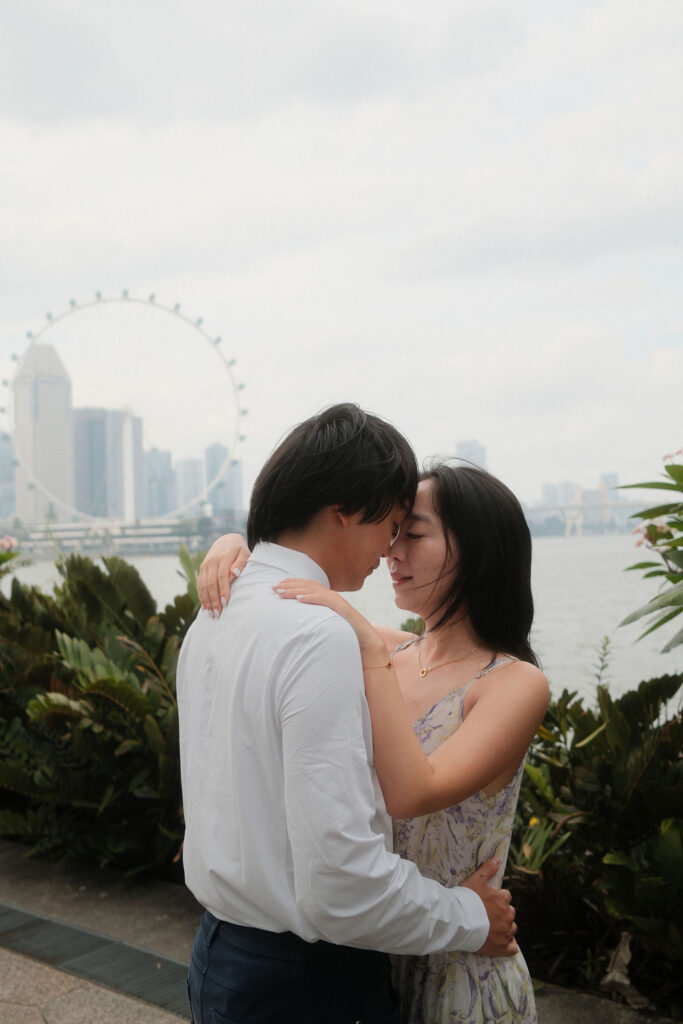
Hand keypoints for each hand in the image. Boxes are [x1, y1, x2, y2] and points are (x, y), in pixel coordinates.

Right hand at [198, 534, 250, 614]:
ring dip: (207, 601)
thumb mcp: (244, 553)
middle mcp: (211, 561)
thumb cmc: (239, 550)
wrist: (226, 541)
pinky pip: (200, 584)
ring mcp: (205, 565)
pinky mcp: (201, 569)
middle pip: (211, 583)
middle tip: (218, 613)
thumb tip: (235, 573)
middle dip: (214, 599)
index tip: (226, 602)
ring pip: (203, 585)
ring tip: (212, 613)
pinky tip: (205, 607)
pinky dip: (202, 596)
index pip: (222, 576)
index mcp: (223, 557)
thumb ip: (241, 562)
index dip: (223, 590)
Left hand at [273, 579, 387, 661]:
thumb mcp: (325, 625)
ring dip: (296, 590)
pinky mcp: (343, 609)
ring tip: (282, 593)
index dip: (292, 584)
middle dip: (290, 585)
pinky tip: (299, 600)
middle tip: (273, 588)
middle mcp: (332, 597)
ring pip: (314, 591)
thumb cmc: (345, 636)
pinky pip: (325, 601)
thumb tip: (296, 623)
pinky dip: (311, 598)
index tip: (276, 586)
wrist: (367, 643)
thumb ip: (314, 620)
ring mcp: (338, 602)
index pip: (307, 586)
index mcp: (327, 599)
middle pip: (308, 586)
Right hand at [461, 858, 517, 956]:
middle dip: (502, 913)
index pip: (505, 897)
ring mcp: (506, 932)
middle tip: (488, 915)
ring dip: (505, 927)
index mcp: (503, 899)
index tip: (487, 901)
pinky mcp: (502, 947)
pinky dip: (509, 945)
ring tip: (492, 928)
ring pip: (512, 928)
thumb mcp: (476, 879)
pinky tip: (503, 943)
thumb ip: (488, 868)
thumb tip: (498, 858)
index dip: (496, 899)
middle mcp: (508, 915)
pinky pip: (512, 947)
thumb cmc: (466, 899)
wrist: (459, 921)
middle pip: (509, 913)